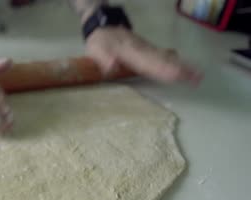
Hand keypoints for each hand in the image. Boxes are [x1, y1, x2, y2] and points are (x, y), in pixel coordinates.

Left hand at [85, 27, 202, 83]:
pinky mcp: (148, 50)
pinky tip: (185, 67)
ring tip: (197, 75)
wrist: (105, 26)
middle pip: (163, 61)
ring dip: (182, 66)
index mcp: (131, 52)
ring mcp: (147, 49)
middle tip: (196, 78)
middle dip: (179, 69)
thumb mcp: (96, 49)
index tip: (177, 76)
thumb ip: (104, 58)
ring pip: (166, 58)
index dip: (162, 70)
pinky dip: (175, 61)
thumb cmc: (100, 41)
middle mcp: (143, 50)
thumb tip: (112, 66)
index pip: (149, 63)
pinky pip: (164, 56)